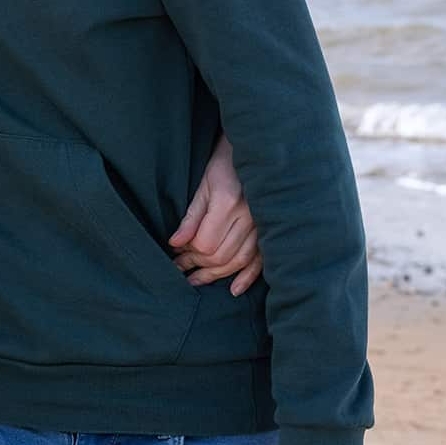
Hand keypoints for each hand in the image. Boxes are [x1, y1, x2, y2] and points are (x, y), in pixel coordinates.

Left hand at [169, 135, 263, 295]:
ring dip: (217, 275)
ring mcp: (263, 226)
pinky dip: (248, 276)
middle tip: (181, 269)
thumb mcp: (202, 186)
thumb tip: (174, 244)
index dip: (188, 253)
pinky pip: (261, 260)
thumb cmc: (224, 166)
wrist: (255, 155)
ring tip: (197, 281)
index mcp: (228, 204)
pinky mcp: (271, 231)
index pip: (205, 243)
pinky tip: (235, 290)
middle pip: (221, 255)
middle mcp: (249, 218)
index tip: (175, 254)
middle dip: (198, 266)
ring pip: (239, 260)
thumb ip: (190, 217)